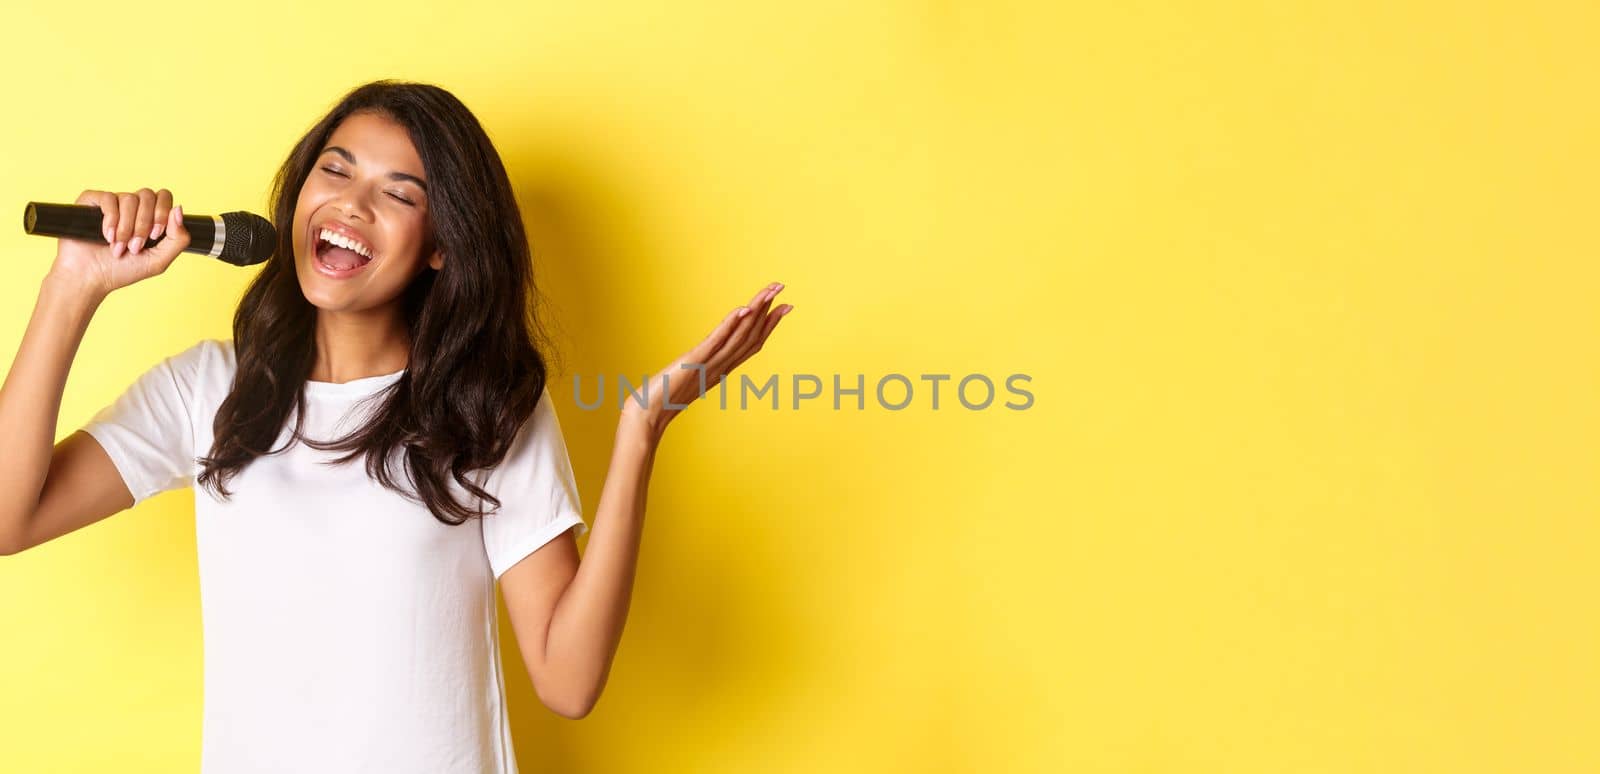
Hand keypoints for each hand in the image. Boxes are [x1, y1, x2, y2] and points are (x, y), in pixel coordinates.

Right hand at [46, 188, 190, 299]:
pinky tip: (107, 237)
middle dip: (144, 224)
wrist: (90, 278)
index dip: (162, 213)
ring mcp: (111, 204)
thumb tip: (179, 209)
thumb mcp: (159, 260)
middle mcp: (131, 207)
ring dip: (126, 228)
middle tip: (135, 246)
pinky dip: (111, 219)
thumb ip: (178, 238)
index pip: (163, 196)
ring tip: (118, 247)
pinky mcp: (91, 202)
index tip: (155, 235)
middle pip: (147, 195)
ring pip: (129, 198)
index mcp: (149, 217)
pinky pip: (108, 198)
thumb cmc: (122, 271)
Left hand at [620, 281, 792, 439]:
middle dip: (768, 311)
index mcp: (720, 370)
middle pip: (751, 336)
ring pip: (739, 336)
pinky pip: (716, 341)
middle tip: (783, 289)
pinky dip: (731, 324)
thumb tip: (701, 362)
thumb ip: (696, 371)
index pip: (751, 344)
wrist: (646, 416)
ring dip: (756, 311)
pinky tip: (743, 310)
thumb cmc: (660, 401)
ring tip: (769, 292)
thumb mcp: (685, 381)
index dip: (768, 325)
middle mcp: (719, 367)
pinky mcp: (693, 362)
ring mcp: (708, 365)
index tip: (784, 306)